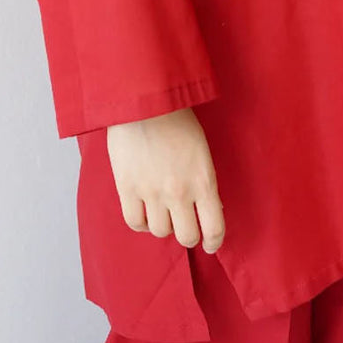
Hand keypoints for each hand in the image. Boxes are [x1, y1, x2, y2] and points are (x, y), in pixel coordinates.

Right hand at [106, 107, 225, 252]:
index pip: (214, 228)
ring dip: (164, 224)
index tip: (209, 243)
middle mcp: (179, 192)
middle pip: (187, 236)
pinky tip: (144, 210)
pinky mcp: (128, 189)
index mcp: (204, 180)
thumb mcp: (201, 149)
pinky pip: (135, 223)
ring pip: (161, 232)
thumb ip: (203, 179)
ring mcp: (152, 192)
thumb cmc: (176, 117)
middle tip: (185, 224)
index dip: (213, 241)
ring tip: (162, 208)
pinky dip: (141, 222)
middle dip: (188, 234)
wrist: (145, 99)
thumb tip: (206, 207)